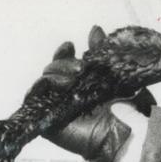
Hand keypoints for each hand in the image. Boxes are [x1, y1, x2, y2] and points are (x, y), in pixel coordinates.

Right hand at [40, 36, 153, 161]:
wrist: (127, 132)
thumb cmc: (128, 107)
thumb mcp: (116, 73)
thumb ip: (102, 53)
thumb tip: (94, 29)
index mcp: (80, 82)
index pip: (62, 63)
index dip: (63, 52)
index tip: (70, 45)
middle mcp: (66, 94)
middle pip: (51, 70)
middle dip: (62, 63)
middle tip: (80, 68)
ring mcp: (56, 108)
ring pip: (42, 83)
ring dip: (54, 74)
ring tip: (73, 79)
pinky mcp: (48, 123)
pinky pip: (33, 103)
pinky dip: (38, 90)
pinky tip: (54, 86)